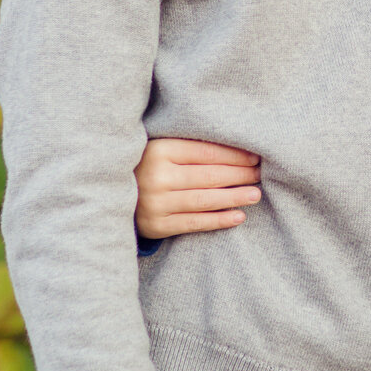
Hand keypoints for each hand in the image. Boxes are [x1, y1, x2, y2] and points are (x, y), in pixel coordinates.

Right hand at [135, 139, 261, 237]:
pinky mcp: (157, 225)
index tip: (254, 156)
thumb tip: (237, 146)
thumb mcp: (162, 147)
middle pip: (210, 176)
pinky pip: (194, 223)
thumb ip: (190, 145)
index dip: (234, 155)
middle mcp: (157, 177)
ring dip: (235, 197)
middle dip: (240, 175)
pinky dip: (219, 220)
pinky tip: (238, 216)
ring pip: (205, 200)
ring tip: (256, 194)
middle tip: (260, 173)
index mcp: (160, 150)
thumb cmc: (146, 164)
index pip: (207, 152)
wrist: (110, 193)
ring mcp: (156, 203)